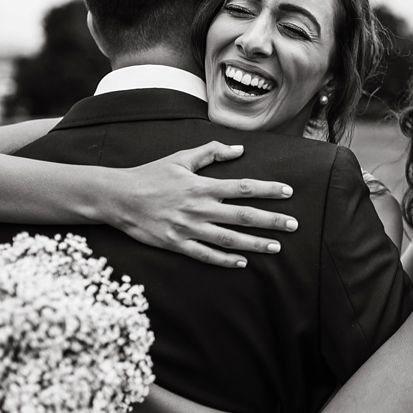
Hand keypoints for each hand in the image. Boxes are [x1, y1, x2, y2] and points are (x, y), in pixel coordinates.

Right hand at [106, 142, 297, 267]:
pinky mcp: (176, 244)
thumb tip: (239, 149)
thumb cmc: (151, 175)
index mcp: (202, 186)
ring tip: (277, 247)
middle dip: (271, 220)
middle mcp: (199, 208)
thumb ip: (211, 153)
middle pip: (243, 216)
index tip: (288, 192)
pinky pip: (205, 255)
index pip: (244, 188)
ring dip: (255, 243)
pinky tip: (243, 263)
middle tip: (294, 225)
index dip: (268, 190)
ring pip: (229, 239)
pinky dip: (225, 260)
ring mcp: (188, 228)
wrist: (118, 197)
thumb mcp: (181, 158)